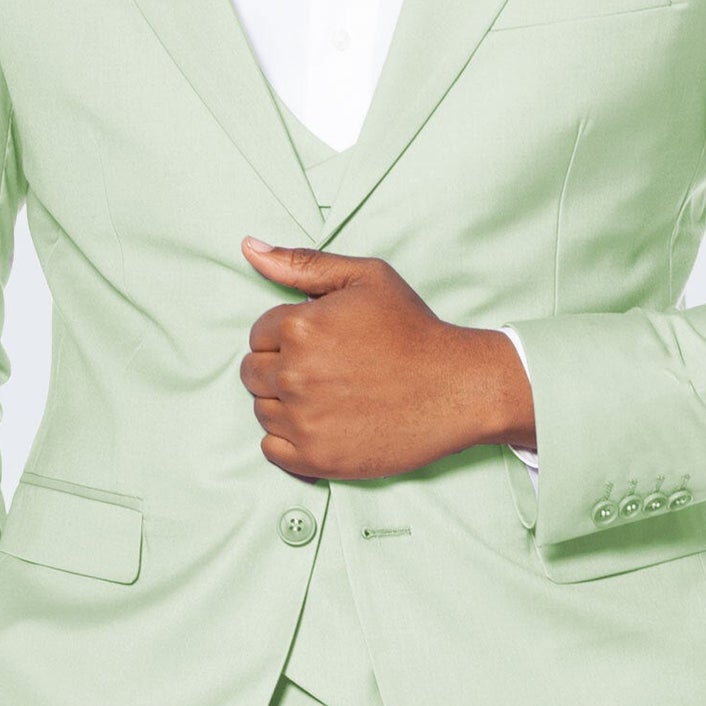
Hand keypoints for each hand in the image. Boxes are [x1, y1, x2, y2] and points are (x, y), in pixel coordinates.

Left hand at [238, 237, 525, 480]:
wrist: (456, 388)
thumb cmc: (412, 329)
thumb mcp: (365, 278)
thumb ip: (302, 263)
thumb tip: (249, 247)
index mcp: (300, 327)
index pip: (259, 333)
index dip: (289, 335)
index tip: (322, 342)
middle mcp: (294, 375)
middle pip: (253, 372)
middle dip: (281, 367)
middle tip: (325, 368)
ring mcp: (304, 421)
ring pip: (262, 410)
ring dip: (284, 403)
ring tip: (329, 395)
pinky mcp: (316, 458)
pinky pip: (271, 449)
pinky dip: (289, 438)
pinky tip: (322, 424)